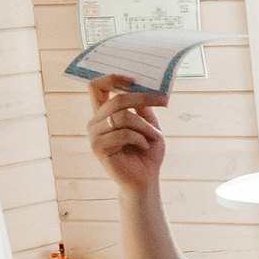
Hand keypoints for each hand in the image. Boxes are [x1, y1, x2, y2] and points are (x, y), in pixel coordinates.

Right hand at [86, 75, 168, 194]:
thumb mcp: (150, 125)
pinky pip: (122, 133)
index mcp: (104, 113)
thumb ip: (143, 107)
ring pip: (122, 117)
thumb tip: (142, 86)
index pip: (97, 87)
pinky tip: (143, 147)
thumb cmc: (147, 152)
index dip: (112, 78)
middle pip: (116, 99)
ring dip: (145, 126)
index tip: (134, 79)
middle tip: (163, 101)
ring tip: (154, 137)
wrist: (146, 179)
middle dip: (142, 98)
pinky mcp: (98, 148)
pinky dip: (139, 138)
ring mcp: (94, 135)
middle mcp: (95, 122)